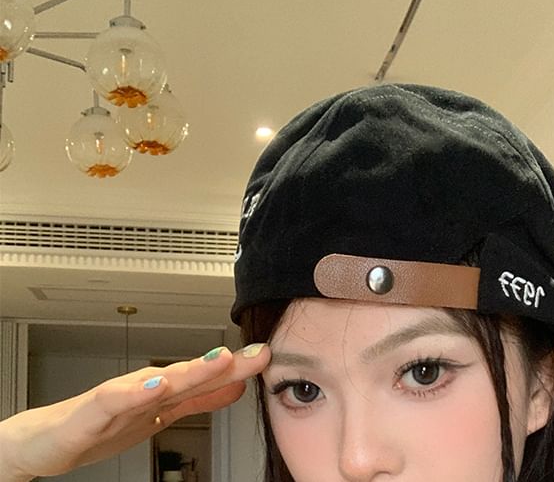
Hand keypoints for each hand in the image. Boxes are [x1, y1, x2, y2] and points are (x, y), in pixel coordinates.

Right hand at [0, 343, 269, 481]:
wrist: (42, 441)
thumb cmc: (100, 425)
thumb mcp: (161, 415)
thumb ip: (198, 400)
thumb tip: (236, 388)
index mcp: (163, 393)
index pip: (206, 379)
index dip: (239, 369)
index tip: (269, 356)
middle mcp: (145, 390)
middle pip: (190, 374)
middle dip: (226, 364)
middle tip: (257, 353)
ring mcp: (117, 400)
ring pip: (157, 383)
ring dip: (189, 371)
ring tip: (219, 362)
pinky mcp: (88, 415)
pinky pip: (113, 402)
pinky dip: (134, 393)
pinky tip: (155, 386)